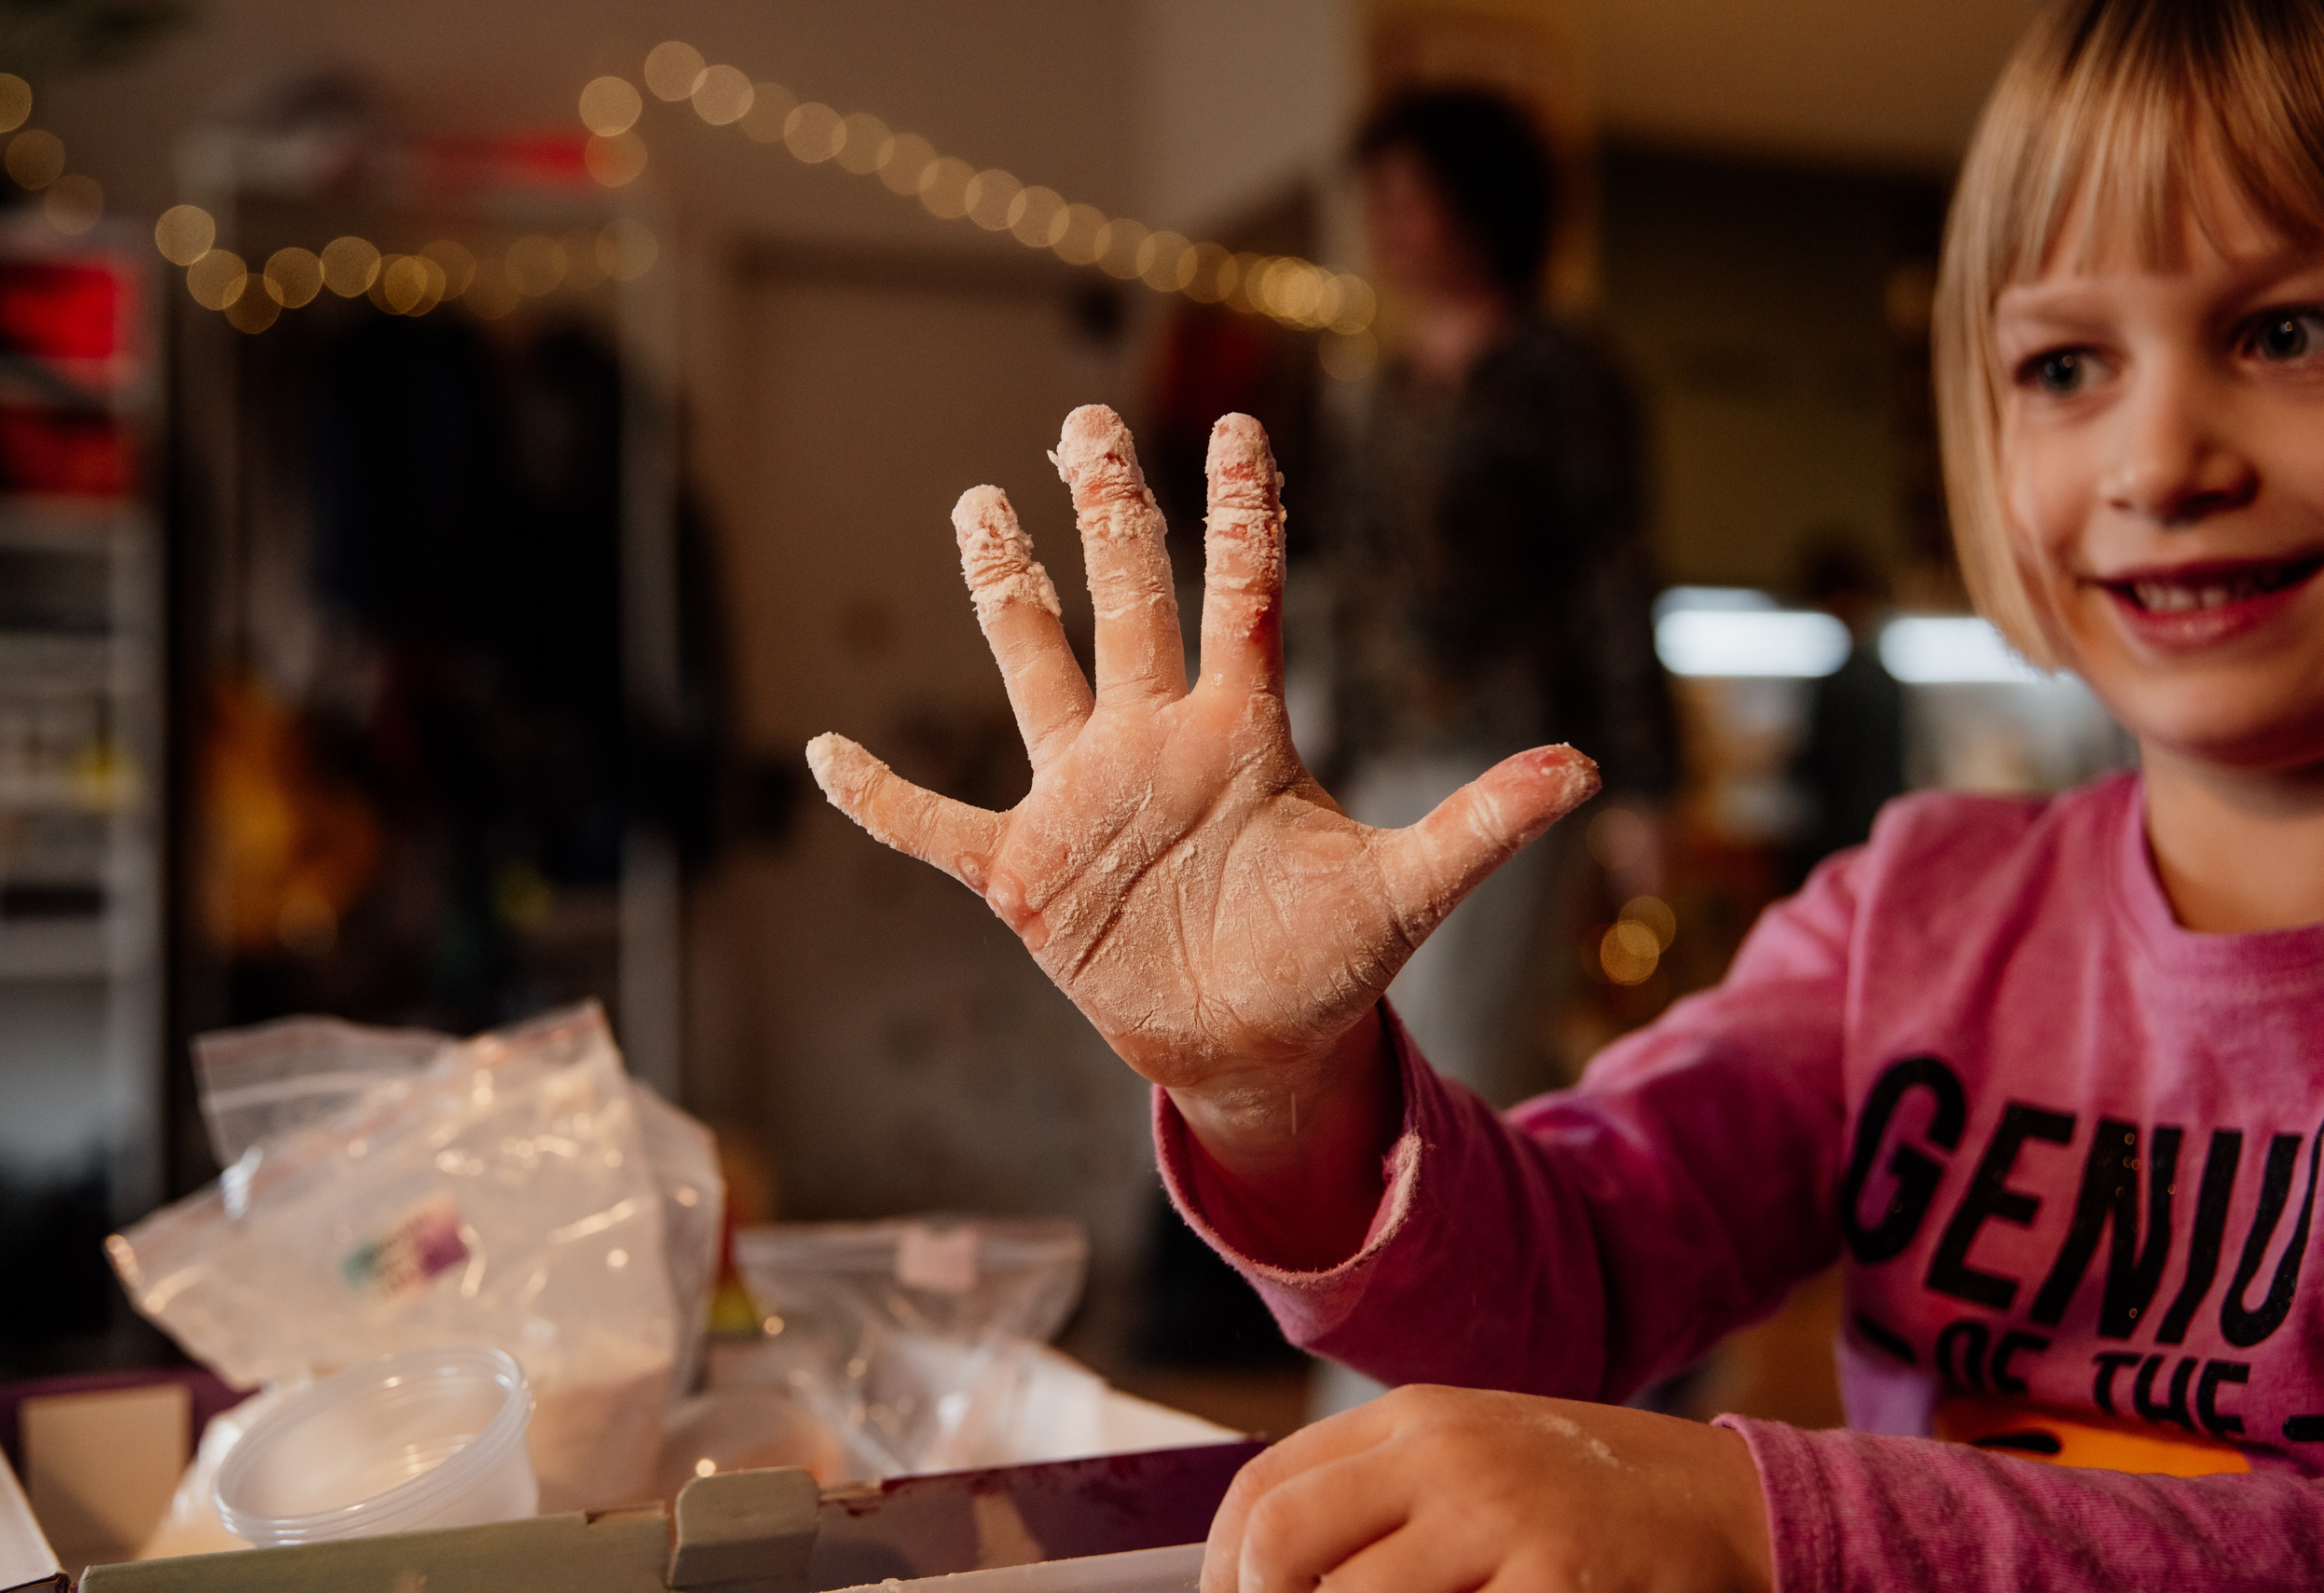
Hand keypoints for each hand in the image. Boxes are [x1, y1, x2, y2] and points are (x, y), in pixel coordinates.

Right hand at [808, 408, 1595, 1160]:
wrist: (1258, 1044)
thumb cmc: (1328, 959)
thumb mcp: (1408, 888)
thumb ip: (1482, 822)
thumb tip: (1588, 768)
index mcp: (1241, 730)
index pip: (1241, 594)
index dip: (1243, 513)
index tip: (1242, 426)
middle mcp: (1153, 741)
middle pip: (1126, 601)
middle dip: (1106, 512)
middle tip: (1081, 423)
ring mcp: (1081, 800)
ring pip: (1034, 672)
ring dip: (1004, 596)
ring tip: (975, 506)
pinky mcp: (1026, 875)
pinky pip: (936, 828)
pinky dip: (883, 798)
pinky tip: (826, 753)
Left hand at [1206, 1385, 1771, 1592]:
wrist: (1728, 1504)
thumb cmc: (1585, 1502)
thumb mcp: (1472, 1468)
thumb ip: (1378, 1504)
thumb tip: (1269, 1573)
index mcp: (1412, 1421)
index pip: (1261, 1487)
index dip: (1220, 1569)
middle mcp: (1444, 1456)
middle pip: (1281, 1543)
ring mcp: (1500, 1517)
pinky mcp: (1555, 1580)